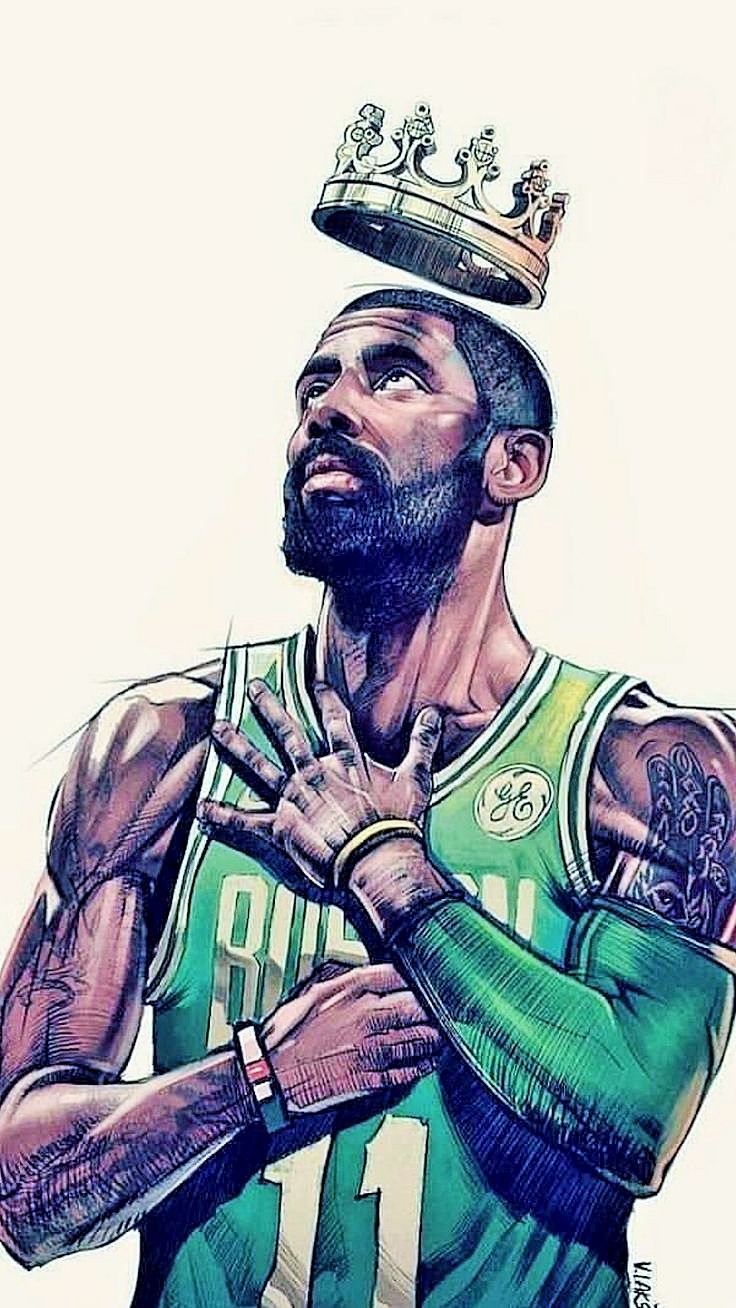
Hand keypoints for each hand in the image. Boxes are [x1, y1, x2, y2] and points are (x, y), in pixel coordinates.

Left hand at [197, 679, 442, 890]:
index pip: (334, 722)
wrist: (376, 858)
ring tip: (218, 727)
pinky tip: (202, 808)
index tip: (314, 681)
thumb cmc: (398, 823)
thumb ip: (422, 744)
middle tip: (253, 686)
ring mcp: (293, 799)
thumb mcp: (416, 779)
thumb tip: (434, 713)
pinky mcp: (280, 829)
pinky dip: (222, 816)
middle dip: (269, 708)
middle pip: (287, 734)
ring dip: (237, 746)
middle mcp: (314, 773)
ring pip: (259, 766)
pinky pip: (245, 821)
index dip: (325, 699)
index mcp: (345, 762)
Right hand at [262, 961, 441, 1112]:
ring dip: (434, 1037)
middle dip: (434, 1007)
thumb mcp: (313, 992)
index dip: (418, 976)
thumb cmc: (287, 1033)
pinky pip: (405, 1071)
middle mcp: (364, 1017)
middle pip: (415, 1007)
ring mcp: (369, 1049)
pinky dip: (422, 1065)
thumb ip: (344, 980)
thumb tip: (368, 974)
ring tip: (445, 1034)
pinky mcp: (369, 1078)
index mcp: (350, 992)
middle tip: (449, 1006)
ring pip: (416, 1039)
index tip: (430, 978)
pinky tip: (430, 1061)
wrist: (270, 1073)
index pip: (397, 976)